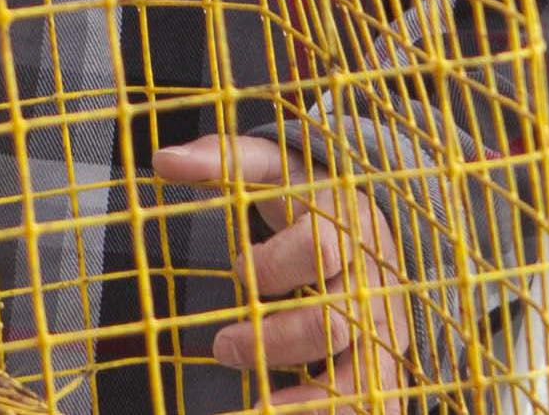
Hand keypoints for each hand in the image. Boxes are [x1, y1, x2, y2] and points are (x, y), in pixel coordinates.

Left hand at [155, 133, 404, 407]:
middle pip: (336, 320)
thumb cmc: (310, 196)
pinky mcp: (385, 362)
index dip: (276, 264)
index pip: (319, 247)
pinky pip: (372, 401)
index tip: (240, 268)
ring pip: (361, 375)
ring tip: (257, 410)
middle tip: (221, 346)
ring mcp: (381, 327)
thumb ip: (224, 158)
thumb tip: (162, 160)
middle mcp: (370, 282)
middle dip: (276, 339)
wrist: (373, 220)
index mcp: (345, 227)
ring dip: (309, 402)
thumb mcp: (274, 168)